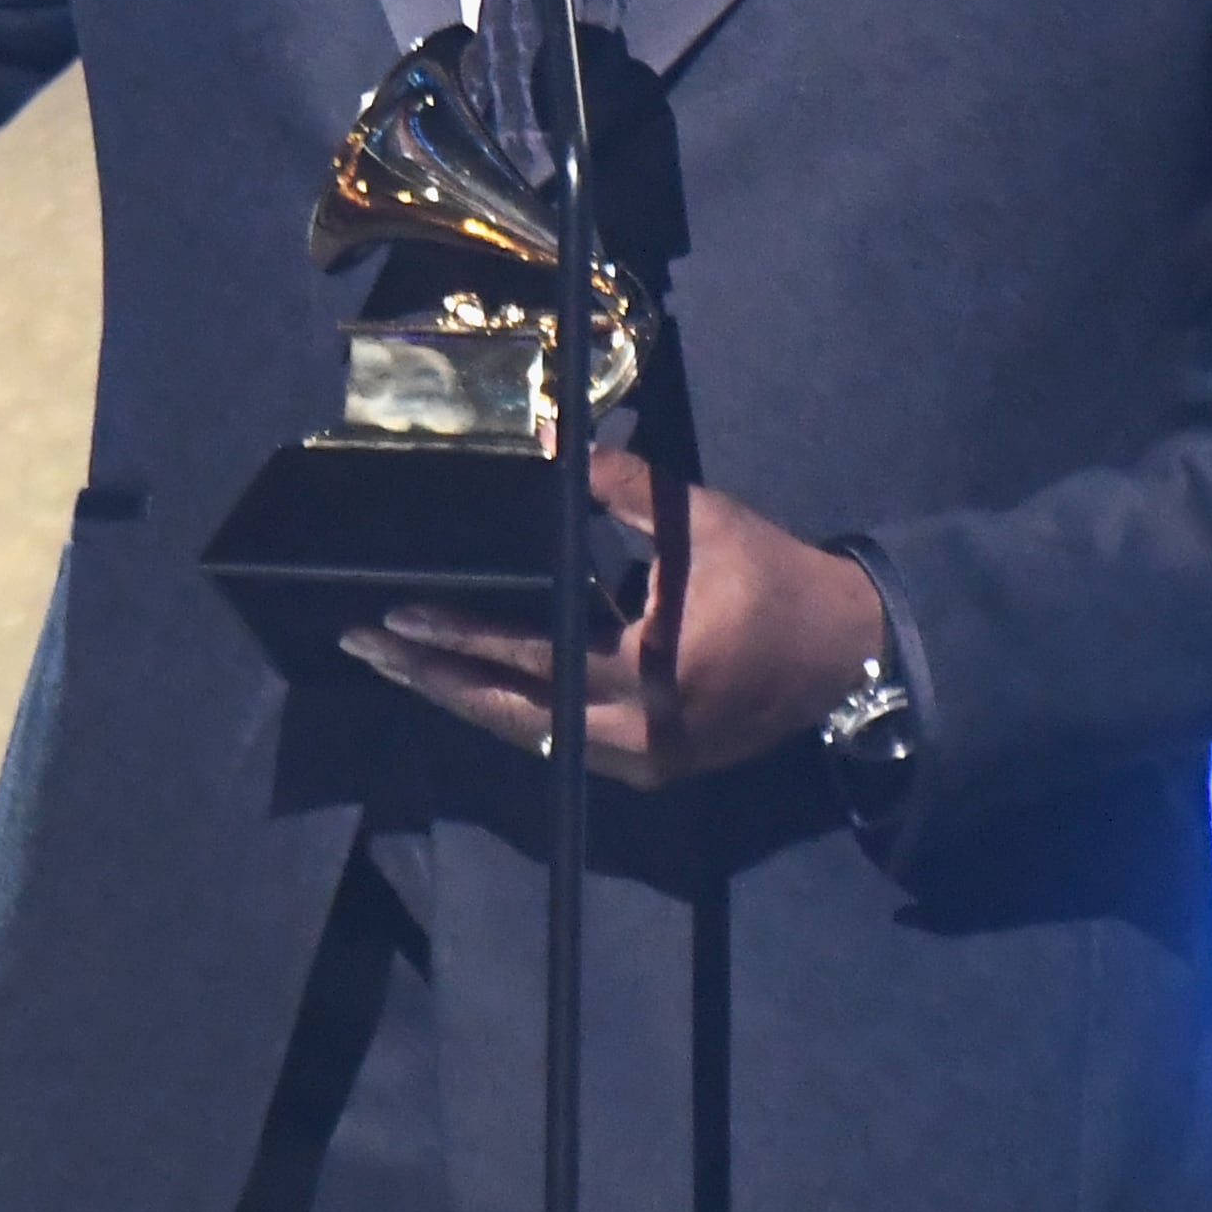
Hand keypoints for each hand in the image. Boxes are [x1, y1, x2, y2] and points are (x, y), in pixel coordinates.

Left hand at [341, 451, 890, 791]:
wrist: (845, 652)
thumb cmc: (773, 578)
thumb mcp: (702, 522)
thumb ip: (624, 487)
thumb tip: (547, 444)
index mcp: (652, 672)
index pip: (535, 657)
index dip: (462, 638)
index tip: (399, 620)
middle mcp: (638, 734)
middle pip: (512, 716)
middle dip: (434, 681)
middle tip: (367, 650)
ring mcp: (644, 761)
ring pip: (531, 739)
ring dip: (464, 701)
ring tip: (401, 668)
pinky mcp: (651, 767)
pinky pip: (562, 746)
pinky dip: (513, 715)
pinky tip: (467, 687)